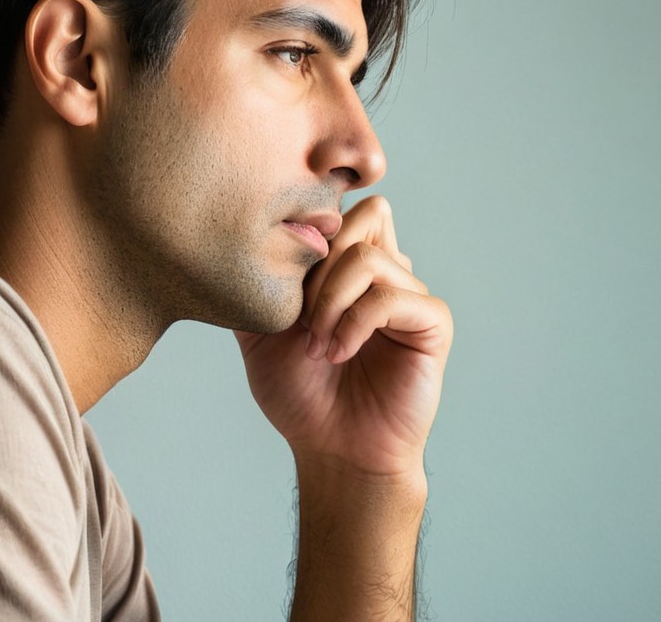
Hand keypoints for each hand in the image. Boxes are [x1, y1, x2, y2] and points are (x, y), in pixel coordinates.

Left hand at [235, 195, 452, 480]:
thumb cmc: (301, 395)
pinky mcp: (432, 322)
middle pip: (362, 216)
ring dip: (330, 302)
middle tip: (299, 317)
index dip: (308, 234)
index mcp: (350, 267)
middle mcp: (386, 272)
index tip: (282, 284)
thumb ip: (253, 285)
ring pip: (368, 257)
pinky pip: (391, 297)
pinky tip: (337, 353)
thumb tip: (229, 242)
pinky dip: (354, 323)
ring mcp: (411, 295)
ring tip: (316, 345)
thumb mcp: (258, 331)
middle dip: (318, 266)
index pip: (340, 209)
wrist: (332, 450)